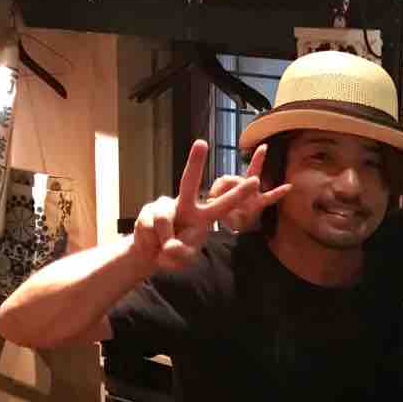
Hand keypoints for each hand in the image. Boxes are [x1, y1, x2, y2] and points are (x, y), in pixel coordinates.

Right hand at [128, 140, 286, 273]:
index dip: (239, 194)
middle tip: (202, 143)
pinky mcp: (147, 210)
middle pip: (189, 182)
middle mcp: (186, 206)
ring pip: (164, 219)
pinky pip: (150, 227)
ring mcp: (165, 206)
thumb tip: (170, 245)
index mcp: (204, 217)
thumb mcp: (182, 259)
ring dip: (163, 239)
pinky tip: (151, 242)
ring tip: (163, 248)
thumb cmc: (173, 253)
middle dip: (195, 163)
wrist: (148, 255)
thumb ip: (181, 254)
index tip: (255, 180)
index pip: (225, 204)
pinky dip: (150, 241)